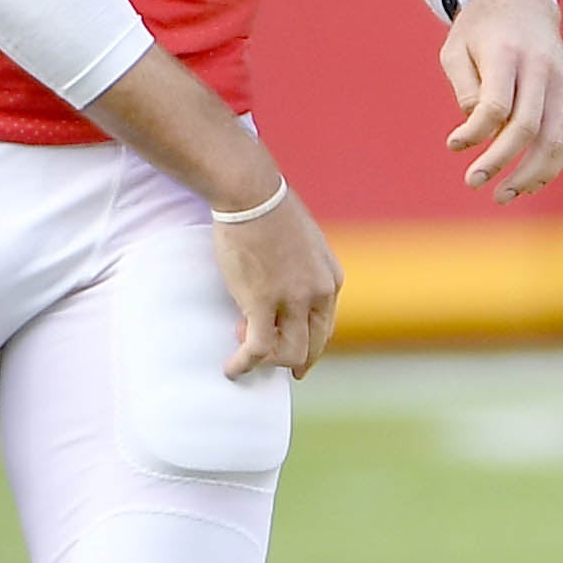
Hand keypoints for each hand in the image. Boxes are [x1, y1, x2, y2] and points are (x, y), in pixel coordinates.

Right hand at [209, 177, 342, 379]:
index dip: (307, 342)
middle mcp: (318, 293)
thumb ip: (303, 268)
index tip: (290, 347)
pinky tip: (231, 368)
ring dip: (266, 359)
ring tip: (243, 351)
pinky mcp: (262, 303)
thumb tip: (286, 283)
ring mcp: (293, 300)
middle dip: (293, 359)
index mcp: (331, 278)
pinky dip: (244, 364)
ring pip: (289, 353)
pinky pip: (258, 348)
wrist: (252, 194)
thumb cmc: (270, 210)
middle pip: (313, 345)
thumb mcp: (304, 242)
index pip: (326, 326)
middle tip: (270, 360)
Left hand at [440, 0, 562, 198]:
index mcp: (508, 53)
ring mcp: (561, 84)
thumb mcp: (455, 47)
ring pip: (554, 140)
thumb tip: (476, 128)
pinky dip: (550, 166)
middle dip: (499, 161)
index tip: (453, 146)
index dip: (475, 132)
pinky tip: (528, 185)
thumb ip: (464, 87)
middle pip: (527, 127)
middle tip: (472, 182)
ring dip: (529, 175)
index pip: (497, 104)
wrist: (524, 1)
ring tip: (503, 196)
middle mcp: (541, 69)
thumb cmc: (481, 29)